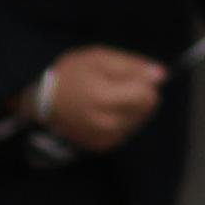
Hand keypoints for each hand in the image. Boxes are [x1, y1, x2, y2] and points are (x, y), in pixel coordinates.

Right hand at [22, 47, 166, 153]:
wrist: (41, 100)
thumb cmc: (70, 73)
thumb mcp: (99, 58)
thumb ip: (132, 66)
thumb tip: (162, 76)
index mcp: (103, 98)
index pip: (148, 96)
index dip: (145, 82)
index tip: (131, 76)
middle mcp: (105, 123)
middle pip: (147, 109)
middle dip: (140, 95)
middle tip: (117, 86)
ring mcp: (103, 137)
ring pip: (139, 121)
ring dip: (132, 108)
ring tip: (107, 98)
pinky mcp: (102, 146)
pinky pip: (127, 130)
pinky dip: (122, 120)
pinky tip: (104, 111)